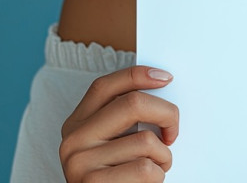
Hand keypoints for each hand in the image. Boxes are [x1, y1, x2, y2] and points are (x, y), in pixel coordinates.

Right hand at [60, 66, 178, 181]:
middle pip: (133, 103)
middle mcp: (73, 139)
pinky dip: (158, 176)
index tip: (167, 78)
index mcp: (77, 122)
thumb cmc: (118, 175)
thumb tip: (162, 84)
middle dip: (167, 114)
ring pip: (146, 141)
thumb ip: (125, 117)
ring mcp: (80, 163)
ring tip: (156, 168)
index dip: (140, 75)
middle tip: (174, 132)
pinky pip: (145, 169)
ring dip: (163, 156)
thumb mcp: (113, 141)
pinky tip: (149, 182)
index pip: (108, 85)